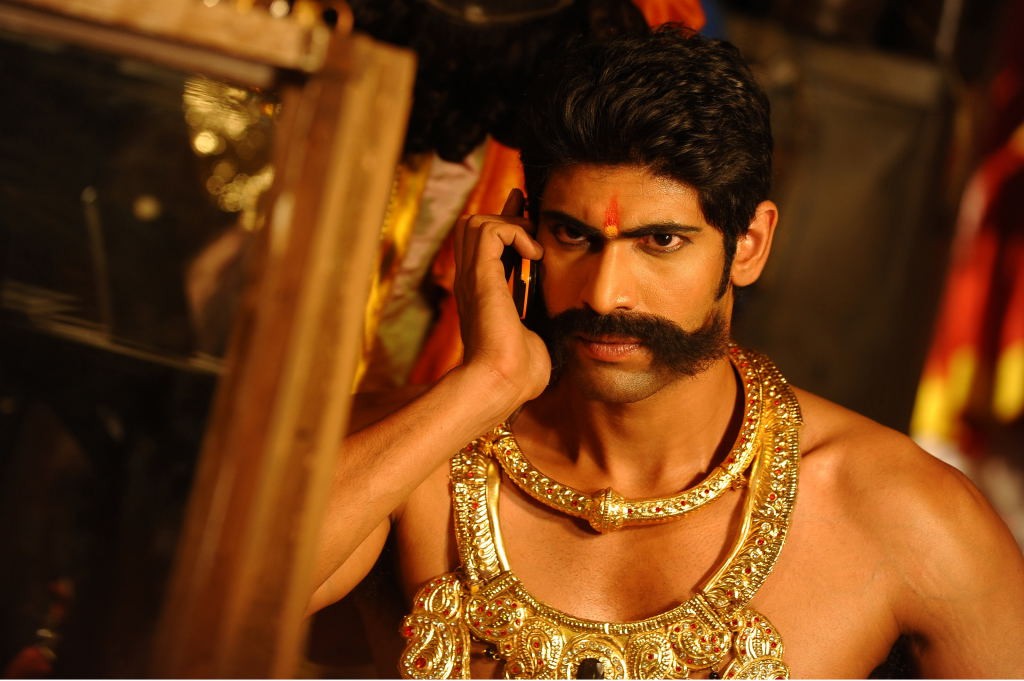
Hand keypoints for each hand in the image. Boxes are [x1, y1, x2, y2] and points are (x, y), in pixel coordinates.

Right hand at [453, 189, 549, 408]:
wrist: (502, 383)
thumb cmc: (520, 375)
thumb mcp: (538, 336)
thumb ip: (544, 319)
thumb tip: (568, 315)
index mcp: (483, 295)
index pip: (487, 247)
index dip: (509, 227)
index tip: (529, 215)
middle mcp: (472, 283)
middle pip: (471, 227)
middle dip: (504, 217)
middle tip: (531, 222)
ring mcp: (472, 279)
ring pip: (474, 222)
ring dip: (508, 224)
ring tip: (532, 247)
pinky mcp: (480, 278)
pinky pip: (489, 230)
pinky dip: (514, 232)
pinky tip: (535, 255)